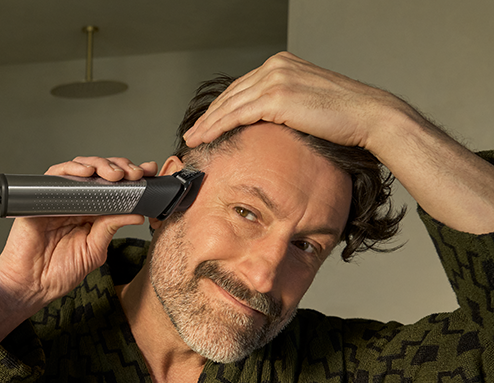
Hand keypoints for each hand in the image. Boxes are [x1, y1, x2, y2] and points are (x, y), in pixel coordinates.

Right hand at [0, 156, 157, 340]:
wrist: (31, 285)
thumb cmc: (58, 273)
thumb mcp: (94, 251)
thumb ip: (111, 229)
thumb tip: (137, 214)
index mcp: (92, 215)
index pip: (115, 189)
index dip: (131, 178)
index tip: (149, 173)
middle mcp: (77, 202)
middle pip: (100, 174)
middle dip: (121, 168)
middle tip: (135, 173)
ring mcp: (59, 198)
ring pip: (81, 169)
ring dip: (101, 165)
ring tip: (116, 174)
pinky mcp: (40, 196)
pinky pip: (56, 175)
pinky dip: (72, 169)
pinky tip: (88, 173)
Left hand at [184, 51, 493, 233]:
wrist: (368, 117)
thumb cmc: (344, 119)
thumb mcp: (308, 106)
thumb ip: (285, 108)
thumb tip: (270, 127)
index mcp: (284, 66)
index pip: (242, 88)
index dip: (222, 108)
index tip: (207, 124)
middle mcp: (277, 67)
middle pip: (231, 94)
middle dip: (209, 115)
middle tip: (192, 133)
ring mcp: (276, 79)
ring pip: (230, 103)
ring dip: (207, 123)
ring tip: (192, 139)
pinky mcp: (277, 96)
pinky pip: (237, 113)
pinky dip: (217, 126)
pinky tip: (205, 137)